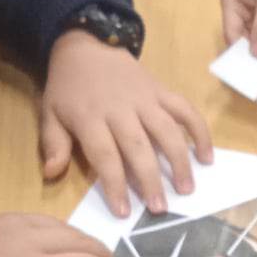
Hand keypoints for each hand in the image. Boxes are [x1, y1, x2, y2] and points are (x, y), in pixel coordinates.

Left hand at [41, 36, 213, 217]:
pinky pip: (184, 109)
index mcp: (90, 118)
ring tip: (186, 189)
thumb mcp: (50, 113)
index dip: (115, 184)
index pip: (105, 156)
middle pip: (138, 147)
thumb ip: (53, 144)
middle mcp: (120, 109)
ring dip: (179, 160)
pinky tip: (206, 156)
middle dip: (150, 179)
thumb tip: (52, 173)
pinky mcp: (161, 91)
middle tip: (160, 208)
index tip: (123, 211)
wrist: (86, 45)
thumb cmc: (68, 87)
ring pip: (166, 130)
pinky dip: (199, 131)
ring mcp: (144, 99)